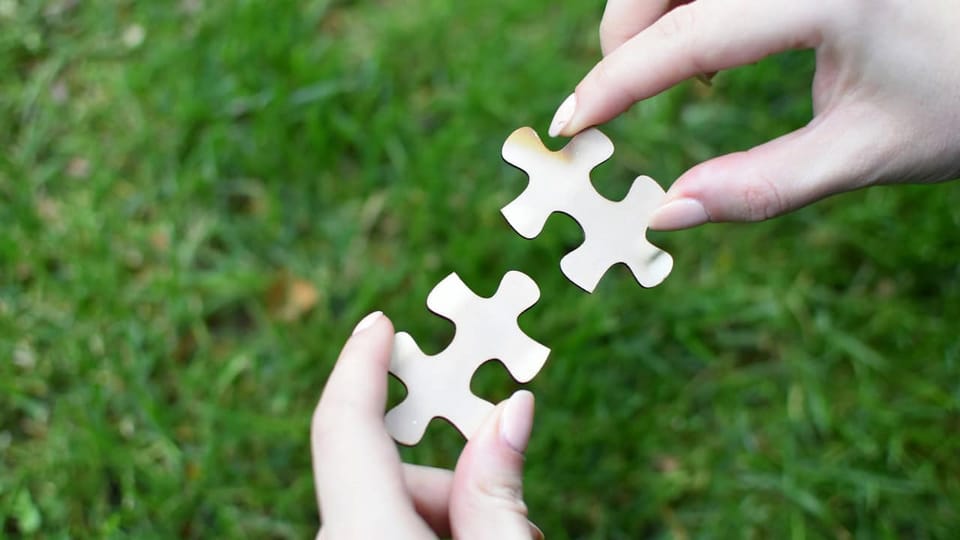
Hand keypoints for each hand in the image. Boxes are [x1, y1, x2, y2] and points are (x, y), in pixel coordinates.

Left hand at [311, 311, 543, 539]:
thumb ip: (497, 489)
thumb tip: (514, 407)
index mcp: (368, 534)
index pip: (346, 427)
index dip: (361, 365)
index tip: (379, 323)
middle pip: (386, 477)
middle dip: (450, 484)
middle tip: (515, 524)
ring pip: (385, 507)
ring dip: (441, 515)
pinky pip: (378, 533)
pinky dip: (418, 532)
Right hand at [548, 0, 959, 228]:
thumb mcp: (864, 155)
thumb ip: (759, 188)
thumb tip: (665, 214)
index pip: (690, 35)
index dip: (617, 82)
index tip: (571, 122)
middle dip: (624, 39)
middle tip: (618, 103)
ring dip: (653, 19)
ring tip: (690, 80)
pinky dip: (686, 8)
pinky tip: (716, 49)